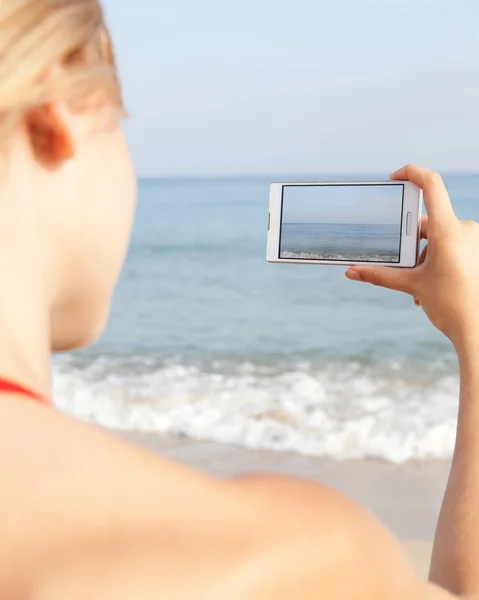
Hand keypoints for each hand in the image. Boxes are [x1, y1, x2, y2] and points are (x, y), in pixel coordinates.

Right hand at [346, 165, 478, 356]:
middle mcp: (464, 229)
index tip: (395, 177)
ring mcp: (473, 239)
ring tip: (420, 285)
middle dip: (410, 241)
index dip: (412, 173)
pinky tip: (433, 284)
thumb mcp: (411, 285)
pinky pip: (452, 245)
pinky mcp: (477, 250)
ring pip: (439, 236)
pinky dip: (438, 259)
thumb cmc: (450, 306)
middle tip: (403, 264)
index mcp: (447, 231)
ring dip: (424, 255)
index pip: (432, 185)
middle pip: (428, 220)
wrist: (478, 328)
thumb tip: (350, 272)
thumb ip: (379, 275)